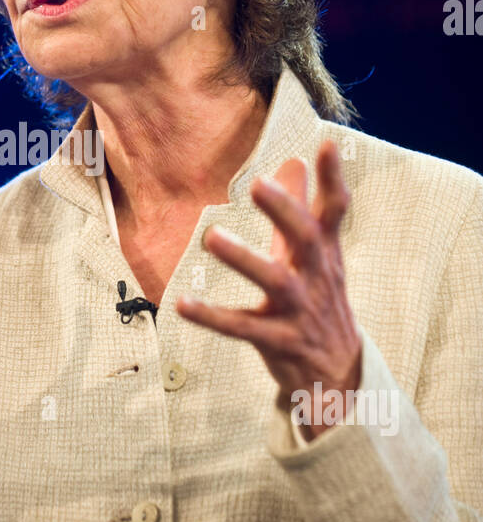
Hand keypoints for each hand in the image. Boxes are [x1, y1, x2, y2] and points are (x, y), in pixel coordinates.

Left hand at [176, 139, 360, 438]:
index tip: (327, 145)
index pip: (334, 212)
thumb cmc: (319, 302)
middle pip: (308, 240)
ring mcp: (299, 312)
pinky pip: (243, 329)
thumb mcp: (314, 256)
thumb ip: (302, 208)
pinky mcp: (279, 342)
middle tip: (260, 183)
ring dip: (245, 260)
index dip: (333, 179)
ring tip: (212, 238)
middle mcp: (316, 279)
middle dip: (286, 212)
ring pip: (276, 283)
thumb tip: (295, 161)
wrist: (339, 376)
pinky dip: (213, 317)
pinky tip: (182, 304)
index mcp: (324, 254)